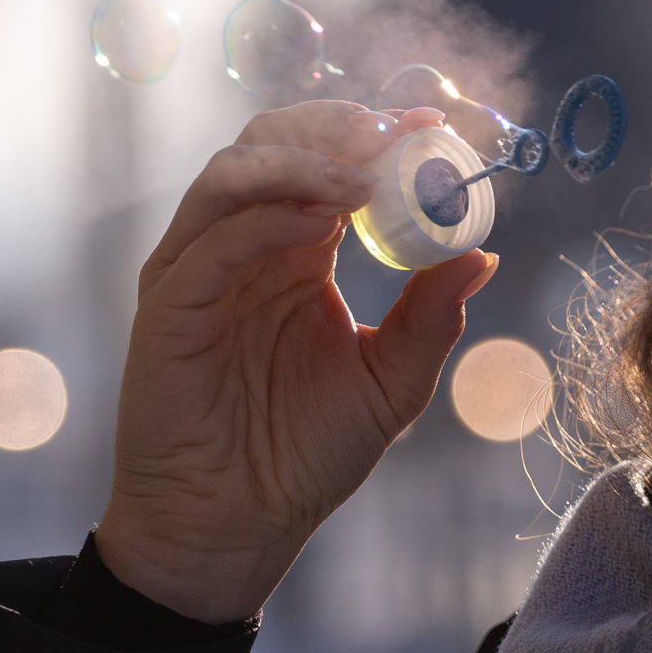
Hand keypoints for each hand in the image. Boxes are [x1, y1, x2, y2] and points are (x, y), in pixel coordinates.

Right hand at [98, 101, 498, 620]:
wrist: (235, 527)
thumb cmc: (303, 456)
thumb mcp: (390, 382)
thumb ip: (431, 318)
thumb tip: (484, 254)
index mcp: (298, 251)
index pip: (330, 162)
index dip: (378, 136)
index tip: (434, 126)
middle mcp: (245, 246)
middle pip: (273, 142)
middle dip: (336, 128)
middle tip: (395, 135)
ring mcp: (199, 269)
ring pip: (233, 174)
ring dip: (301, 160)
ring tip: (364, 176)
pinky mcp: (167, 306)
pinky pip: (211, 243)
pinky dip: (266, 218)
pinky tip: (323, 221)